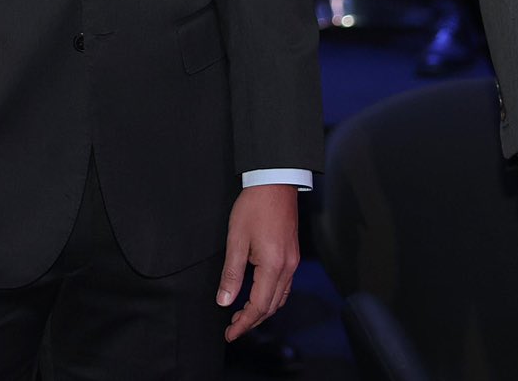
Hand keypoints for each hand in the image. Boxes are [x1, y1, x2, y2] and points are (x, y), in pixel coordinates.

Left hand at [218, 184, 298, 341]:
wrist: (275, 182)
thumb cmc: (254, 206)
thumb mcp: (236, 239)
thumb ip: (231, 274)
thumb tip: (224, 301)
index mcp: (273, 266)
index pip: (259, 307)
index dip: (244, 324)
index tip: (230, 333)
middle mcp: (288, 268)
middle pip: (272, 307)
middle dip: (252, 321)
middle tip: (233, 328)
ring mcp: (293, 262)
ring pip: (280, 299)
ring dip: (262, 311)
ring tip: (242, 316)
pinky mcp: (292, 255)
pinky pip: (284, 286)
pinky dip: (271, 298)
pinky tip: (258, 296)